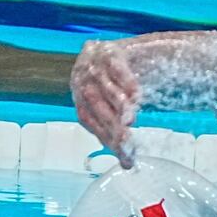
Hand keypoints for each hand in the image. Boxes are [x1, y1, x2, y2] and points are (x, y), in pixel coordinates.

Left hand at [71, 40, 139, 168]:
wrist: (133, 50)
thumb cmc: (122, 85)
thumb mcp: (118, 110)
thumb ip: (121, 134)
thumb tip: (128, 166)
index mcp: (80, 96)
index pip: (88, 119)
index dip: (104, 136)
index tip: (123, 151)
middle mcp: (82, 78)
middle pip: (96, 105)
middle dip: (112, 125)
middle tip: (127, 142)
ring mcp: (94, 63)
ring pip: (105, 87)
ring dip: (117, 104)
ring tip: (130, 121)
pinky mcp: (111, 50)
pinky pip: (116, 67)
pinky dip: (126, 82)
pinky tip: (137, 96)